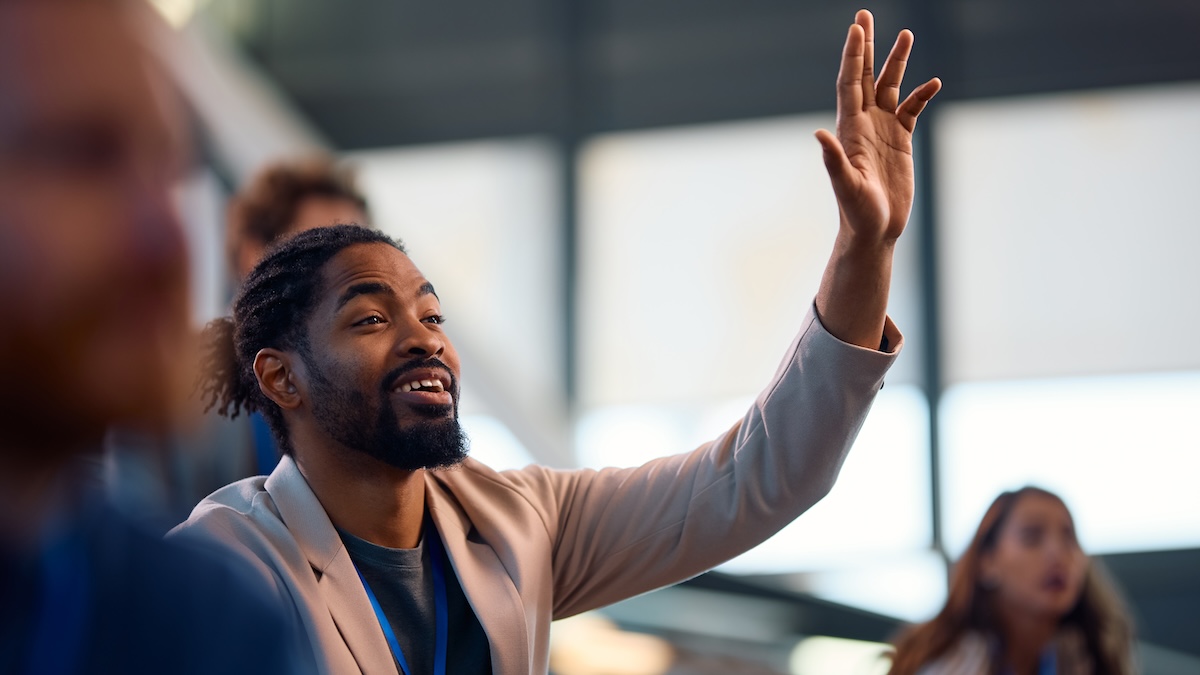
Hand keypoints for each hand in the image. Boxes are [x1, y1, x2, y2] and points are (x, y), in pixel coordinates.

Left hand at [815, 10, 940, 244]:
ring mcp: (882, 130)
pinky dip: (922, 95)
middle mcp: (864, 123)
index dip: (852, 55)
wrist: (874, 230)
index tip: (856, 28)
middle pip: (864, 75)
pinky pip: (912, 109)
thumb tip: (819, 135)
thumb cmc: (857, 212)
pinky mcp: (901, 141)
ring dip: (896, 62)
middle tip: (864, 15)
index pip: (849, 82)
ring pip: (890, 87)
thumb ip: (834, 160)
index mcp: (849, 129)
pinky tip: (933, 83)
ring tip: (905, 34)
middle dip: (865, 46)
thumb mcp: (846, 186)